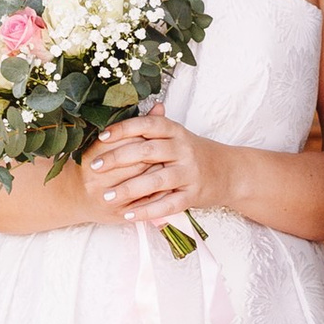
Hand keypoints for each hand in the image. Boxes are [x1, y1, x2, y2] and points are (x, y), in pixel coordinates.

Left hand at [80, 111, 224, 228]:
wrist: (229, 172)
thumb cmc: (192, 152)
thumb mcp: (176, 135)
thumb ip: (153, 124)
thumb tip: (123, 108)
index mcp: (175, 131)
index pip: (147, 125)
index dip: (124, 129)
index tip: (102, 136)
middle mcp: (183, 149)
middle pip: (148, 151)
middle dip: (118, 159)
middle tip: (94, 167)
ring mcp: (189, 173)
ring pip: (156, 180)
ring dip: (129, 189)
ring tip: (107, 196)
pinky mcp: (193, 195)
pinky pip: (168, 204)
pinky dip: (147, 210)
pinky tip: (128, 214)